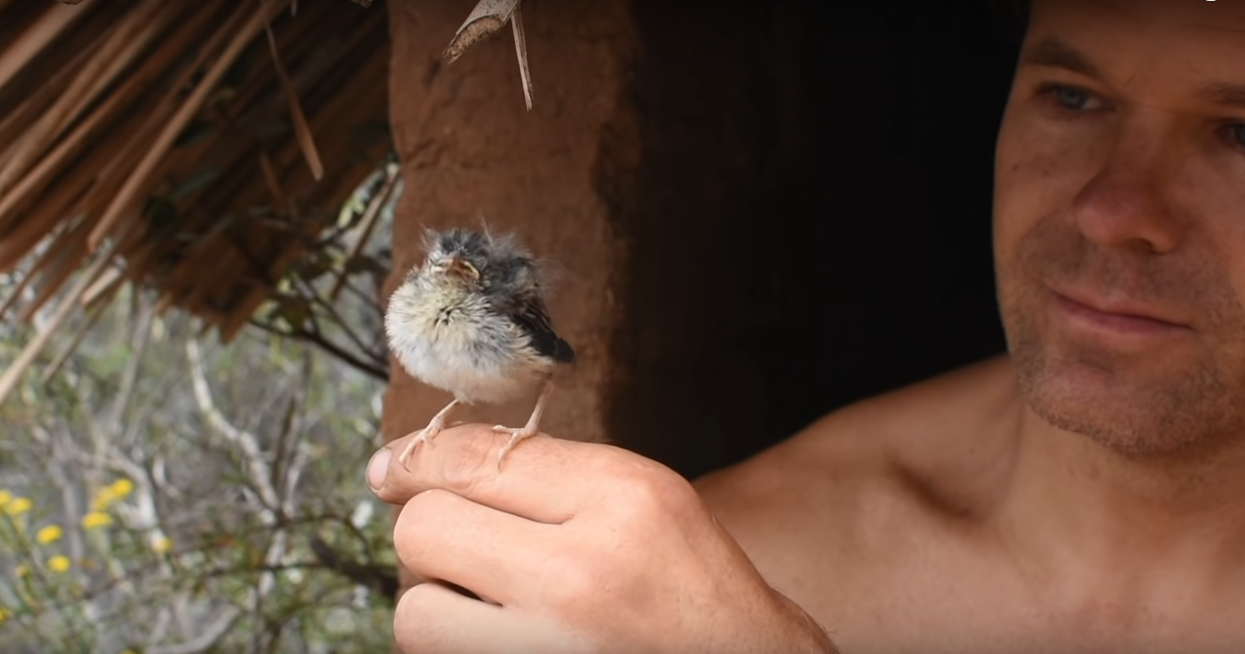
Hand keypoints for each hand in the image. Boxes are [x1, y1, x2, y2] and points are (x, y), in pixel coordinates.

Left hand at [367, 424, 838, 653]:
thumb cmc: (689, 579)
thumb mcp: (642, 493)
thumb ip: (545, 470)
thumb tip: (414, 462)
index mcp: (618, 500)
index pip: (473, 460)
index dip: (416, 458)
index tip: (392, 467)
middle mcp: (579, 576)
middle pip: (423, 531)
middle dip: (433, 529)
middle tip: (469, 542)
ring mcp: (547, 648)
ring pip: (414, 612)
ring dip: (439, 601)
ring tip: (493, 600)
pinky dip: (456, 644)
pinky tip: (504, 635)